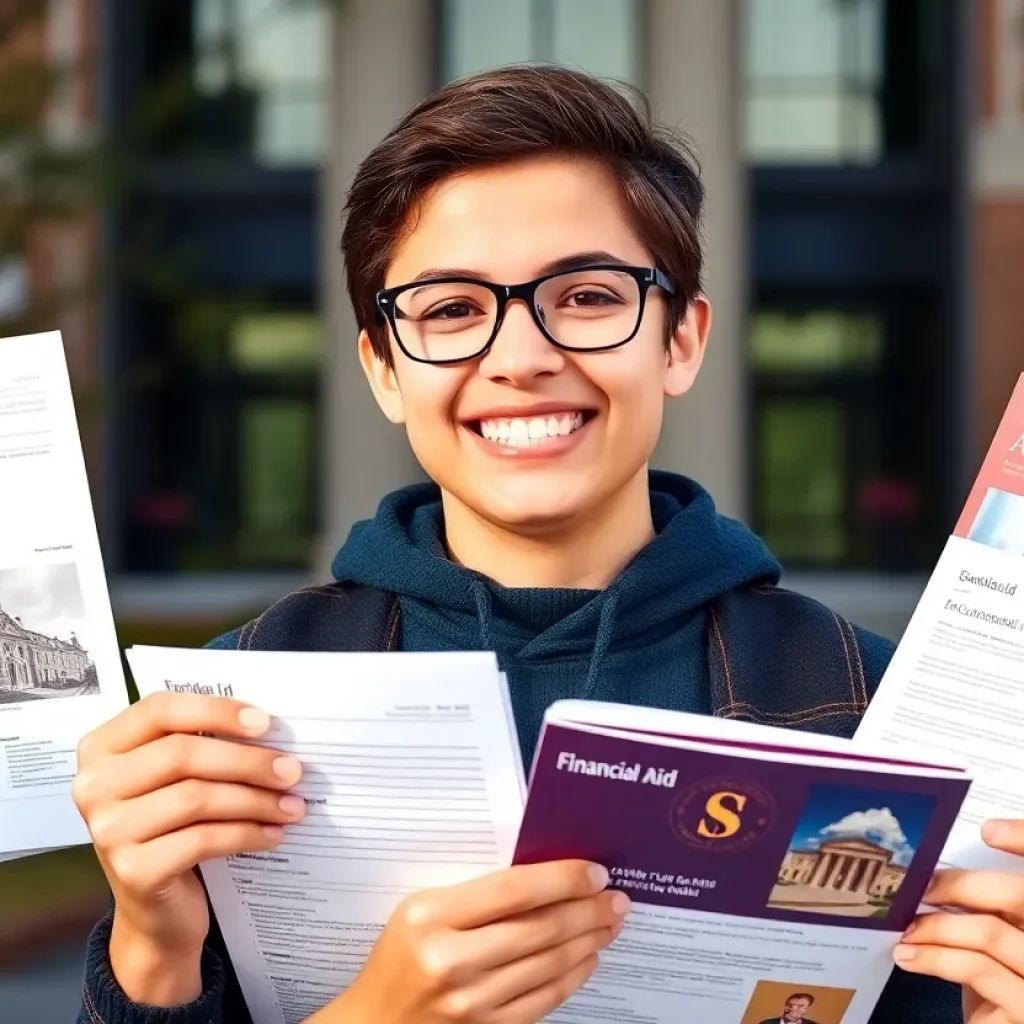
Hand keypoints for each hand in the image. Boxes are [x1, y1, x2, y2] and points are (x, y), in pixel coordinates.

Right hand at [72, 692, 306, 1004]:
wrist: (155, 909)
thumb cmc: (171, 826)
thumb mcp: (174, 779)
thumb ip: (202, 745)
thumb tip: (268, 728)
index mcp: (102, 748)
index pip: (159, 709)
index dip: (215, 710)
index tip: (265, 722)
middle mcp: (94, 786)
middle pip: (182, 755)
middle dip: (247, 761)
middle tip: (292, 771)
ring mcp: (108, 830)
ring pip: (197, 798)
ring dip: (255, 800)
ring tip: (292, 805)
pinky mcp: (132, 871)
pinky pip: (203, 840)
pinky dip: (246, 834)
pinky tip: (272, 834)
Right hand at [311, 859, 629, 1022]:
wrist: (373, 1022)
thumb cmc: (400, 955)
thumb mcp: (422, 909)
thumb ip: (477, 895)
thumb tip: (548, 879)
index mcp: (431, 916)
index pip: (513, 890)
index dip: (562, 880)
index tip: (594, 872)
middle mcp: (451, 961)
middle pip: (540, 929)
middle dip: (587, 910)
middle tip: (615, 898)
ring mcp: (470, 1002)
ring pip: (548, 965)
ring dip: (589, 941)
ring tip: (609, 923)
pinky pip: (543, 1001)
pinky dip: (573, 977)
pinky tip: (587, 959)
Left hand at [893, 820, 1023, 1023]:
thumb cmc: (995, 985)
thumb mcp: (992, 942)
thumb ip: (983, 910)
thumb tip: (933, 875)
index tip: (988, 830)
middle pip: (1019, 895)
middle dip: (962, 884)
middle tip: (921, 887)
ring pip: (990, 932)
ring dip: (937, 926)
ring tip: (905, 931)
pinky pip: (979, 969)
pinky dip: (936, 958)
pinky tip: (909, 958)